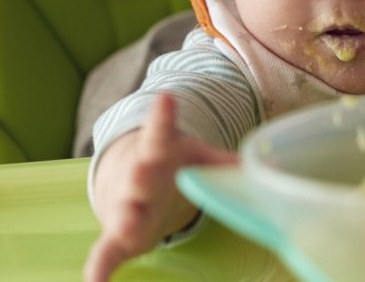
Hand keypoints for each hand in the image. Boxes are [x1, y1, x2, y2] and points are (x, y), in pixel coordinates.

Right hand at [83, 93, 237, 281]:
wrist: (125, 180)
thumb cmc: (168, 166)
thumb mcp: (194, 156)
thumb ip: (223, 161)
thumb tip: (264, 164)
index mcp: (158, 152)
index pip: (160, 131)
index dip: (163, 117)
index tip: (164, 99)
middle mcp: (138, 178)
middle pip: (140, 175)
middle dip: (141, 175)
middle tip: (143, 172)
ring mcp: (124, 207)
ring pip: (123, 213)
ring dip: (126, 221)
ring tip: (127, 229)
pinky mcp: (115, 236)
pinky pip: (105, 253)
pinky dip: (99, 269)